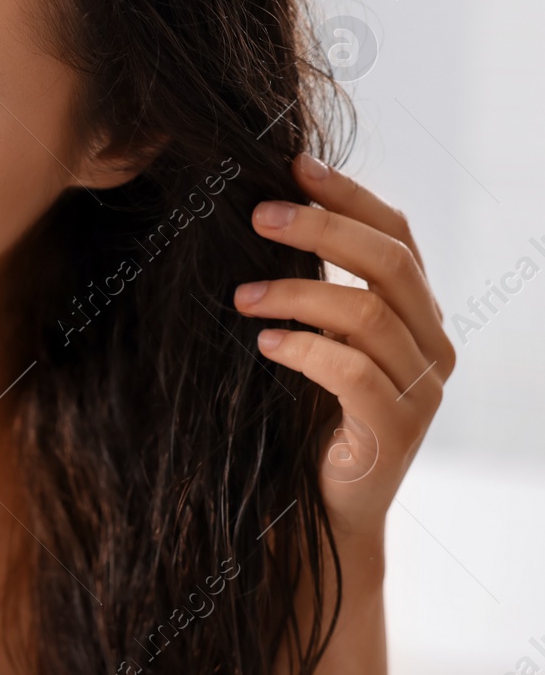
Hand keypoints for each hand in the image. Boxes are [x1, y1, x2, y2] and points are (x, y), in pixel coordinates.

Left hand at [231, 153, 455, 542]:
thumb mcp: (313, 339)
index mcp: (417, 314)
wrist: (321, 508)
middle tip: (258, 214)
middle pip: (389, 263)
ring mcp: (421, 390)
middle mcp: (432, 346)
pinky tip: (265, 344)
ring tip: (242, 295)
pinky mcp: (396, 431)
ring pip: (369, 315)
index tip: (294, 166)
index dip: (350, 196)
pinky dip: (306, 350)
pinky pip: (355, 373)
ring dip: (298, 293)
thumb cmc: (306, 415)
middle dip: (322, 228)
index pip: (397, 235)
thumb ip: (313, 288)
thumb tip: (264, 214)